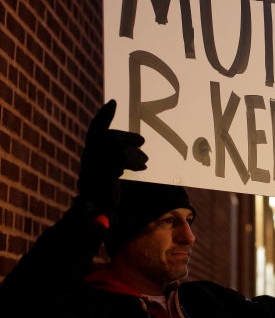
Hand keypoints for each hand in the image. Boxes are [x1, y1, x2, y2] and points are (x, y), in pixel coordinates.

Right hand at [78, 100, 147, 214]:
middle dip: (127, 138)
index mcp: (91, 154)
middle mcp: (88, 158)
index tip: (114, 102)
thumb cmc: (107, 194)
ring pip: (116, 148)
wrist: (97, 215)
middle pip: (109, 137)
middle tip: (142, 142)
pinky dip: (132, 160)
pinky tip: (141, 166)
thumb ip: (123, 156)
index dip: (103, 116)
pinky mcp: (103, 174)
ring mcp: (93, 166)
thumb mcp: (116, 171)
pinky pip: (119, 159)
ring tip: (144, 161)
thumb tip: (140, 142)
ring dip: (133, 154)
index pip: (95, 130)